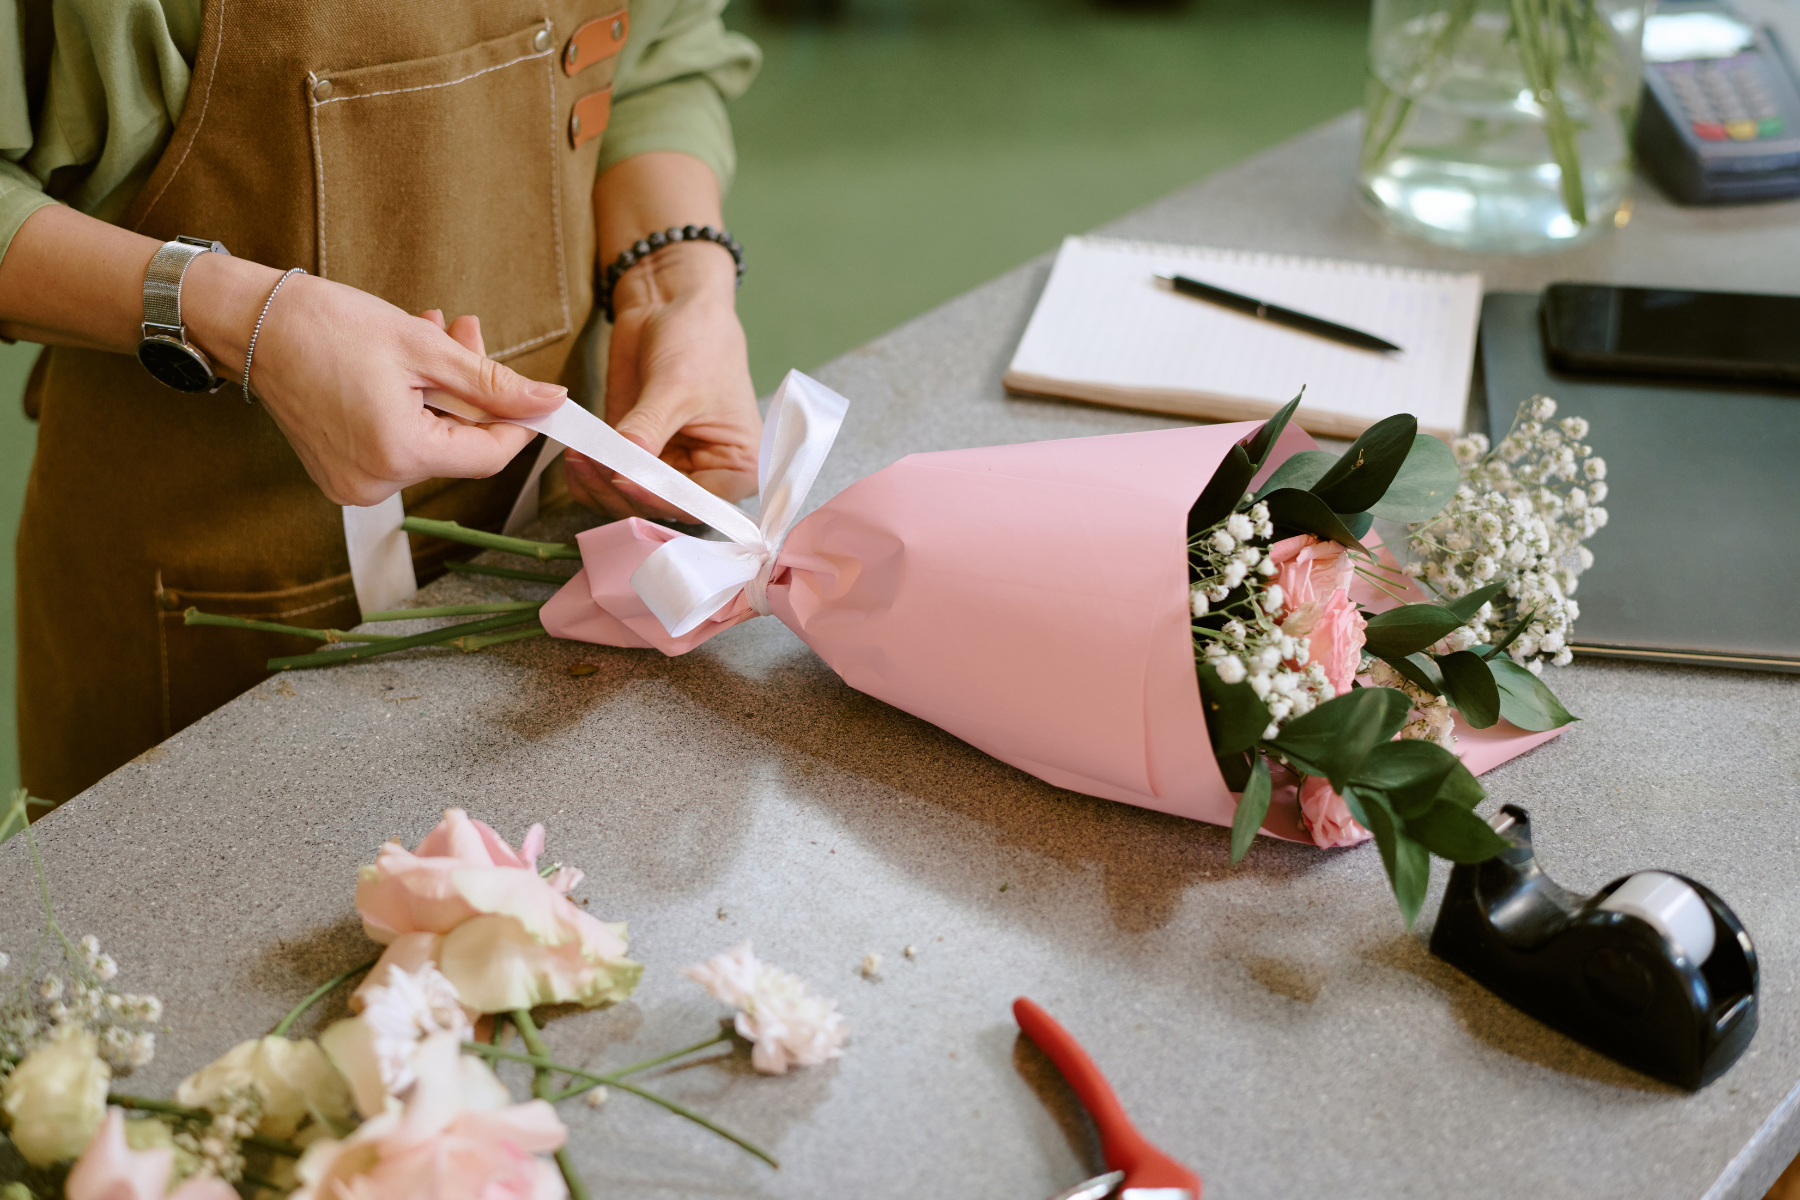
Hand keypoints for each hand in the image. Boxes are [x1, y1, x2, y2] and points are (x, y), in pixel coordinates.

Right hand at [207, 267, 569, 506]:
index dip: (519, 423)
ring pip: (429, 441)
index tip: (537, 394)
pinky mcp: (340, 473)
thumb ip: (493, 383)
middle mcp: (374, 484)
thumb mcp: (424, 347)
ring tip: (432, 332)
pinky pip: (397, 444)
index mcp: (398, 454)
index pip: (488, 455)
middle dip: (472, 390)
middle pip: (457, 445)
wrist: (250, 322)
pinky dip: (411, 406)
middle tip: (467, 331)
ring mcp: (353, 483)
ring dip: (442, 390)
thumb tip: (550, 402)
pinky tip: (405, 363)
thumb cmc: (328, 326)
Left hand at [566, 239, 760, 521]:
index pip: (697, 501)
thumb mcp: (677, 385)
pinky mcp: (636, 455)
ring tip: (577, 456)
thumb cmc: (699, 340)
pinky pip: (608, 480)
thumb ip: (649, 430)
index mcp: (737, 467)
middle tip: (590, 463)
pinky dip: (588, 476)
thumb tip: (622, 470)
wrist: (672, 305)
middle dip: (620, 490)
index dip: (658, 496)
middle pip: (659, 507)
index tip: (623, 480)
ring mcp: (667, 468)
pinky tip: (575, 456)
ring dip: (598, 485)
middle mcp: (704, 477)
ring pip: (628, 500)